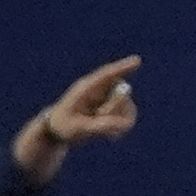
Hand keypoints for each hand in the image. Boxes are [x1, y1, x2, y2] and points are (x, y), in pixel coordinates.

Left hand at [13, 56, 141, 177]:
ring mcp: (106, 98)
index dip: (122, 68)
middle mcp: (99, 90)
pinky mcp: (111, 108)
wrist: (58, 130)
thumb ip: (101, 127)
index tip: (137, 61)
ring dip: (117, 120)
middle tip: (100, 117)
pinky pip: (126, 116)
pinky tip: (108, 133)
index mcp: (86, 88)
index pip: (108, 75)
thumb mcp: (79, 129)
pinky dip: (120, 126)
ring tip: (101, 129)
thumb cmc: (64, 127)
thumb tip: (124, 124)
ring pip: (126, 106)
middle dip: (115, 108)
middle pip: (121, 93)